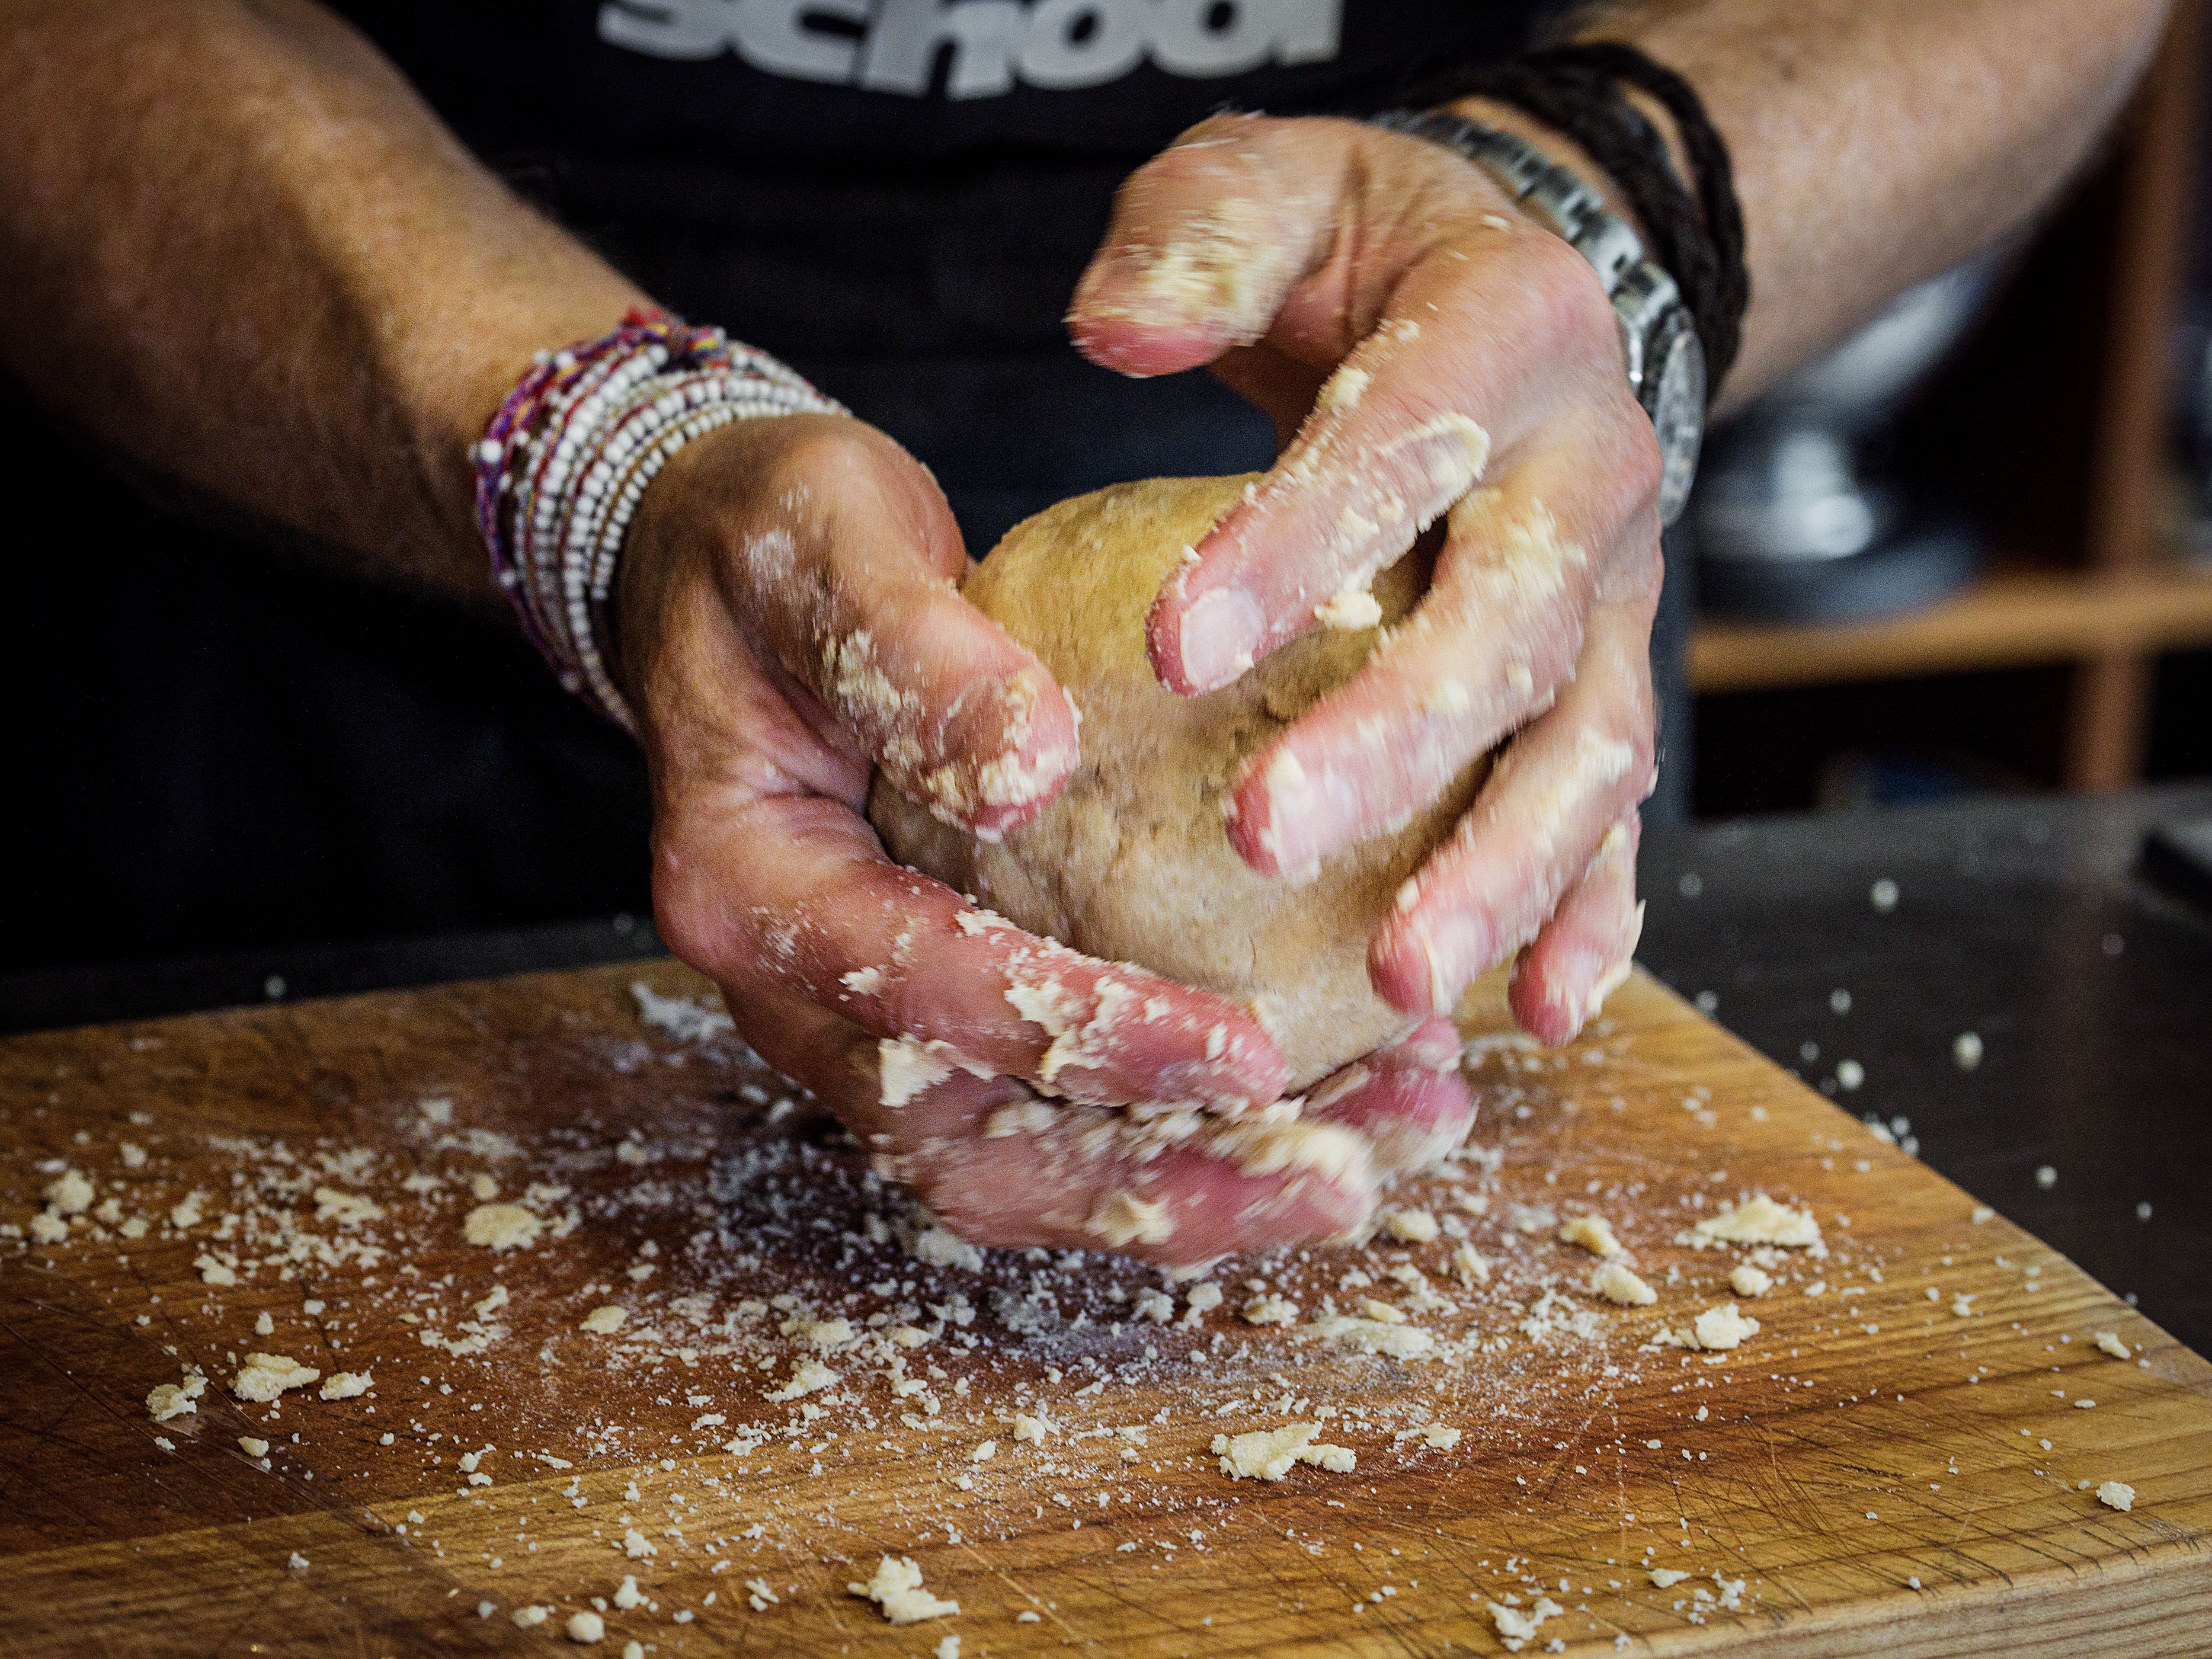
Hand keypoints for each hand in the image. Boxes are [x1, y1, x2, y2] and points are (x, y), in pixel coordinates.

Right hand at [616, 412, 1471, 1261]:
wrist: (725, 567)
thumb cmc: (770, 541)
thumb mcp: (824, 541)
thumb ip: (909, 648)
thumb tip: (1028, 764)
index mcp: (748, 894)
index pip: (918, 1000)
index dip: (1081, 1036)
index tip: (1244, 1051)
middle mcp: (796, 997)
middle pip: (976, 1155)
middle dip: (1166, 1184)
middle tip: (1345, 1177)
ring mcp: (865, 1021)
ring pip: (1029, 1165)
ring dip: (1201, 1180)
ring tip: (1376, 1152)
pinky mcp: (938, 1013)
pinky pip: (1059, 1112)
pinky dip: (1188, 1124)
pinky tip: (1335, 1090)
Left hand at [1069, 112, 1661, 1045]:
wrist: (1516, 292)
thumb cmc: (1364, 254)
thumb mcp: (1278, 185)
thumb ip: (1199, 234)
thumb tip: (1115, 329)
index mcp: (1509, 330)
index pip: (1405, 438)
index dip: (1302, 544)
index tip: (1179, 648)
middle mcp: (1590, 474)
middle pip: (1513, 625)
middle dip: (1396, 740)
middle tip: (1264, 835)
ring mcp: (1620, 599)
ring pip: (1585, 749)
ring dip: (1501, 872)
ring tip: (1399, 979)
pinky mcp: (1613, 683)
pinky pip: (1616, 813)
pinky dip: (1585, 914)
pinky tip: (1530, 1009)